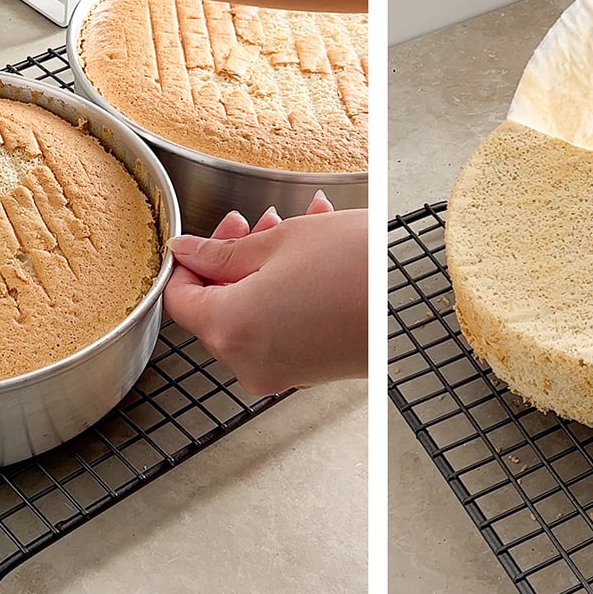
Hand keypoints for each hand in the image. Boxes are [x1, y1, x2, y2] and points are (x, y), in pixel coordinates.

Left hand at [163, 193, 366, 396]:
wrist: (413, 301)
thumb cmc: (355, 267)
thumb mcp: (281, 241)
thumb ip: (223, 251)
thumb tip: (187, 252)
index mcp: (230, 327)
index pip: (178, 299)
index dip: (186, 263)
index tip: (201, 238)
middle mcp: (247, 360)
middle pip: (213, 308)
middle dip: (230, 259)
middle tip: (253, 222)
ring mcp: (277, 371)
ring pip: (247, 314)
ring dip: (260, 270)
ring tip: (293, 227)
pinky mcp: (304, 371)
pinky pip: (275, 327)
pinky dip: (281, 292)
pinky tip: (309, 255)